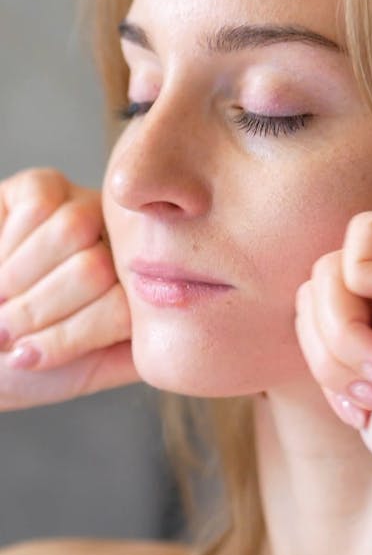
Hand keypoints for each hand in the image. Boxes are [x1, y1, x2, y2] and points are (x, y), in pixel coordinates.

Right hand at [0, 168, 139, 409]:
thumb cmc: (24, 358)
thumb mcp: (84, 369)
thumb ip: (132, 354)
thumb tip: (171, 343)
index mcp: (143, 290)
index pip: (124, 308)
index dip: (68, 335)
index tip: (28, 357)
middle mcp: (125, 244)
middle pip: (95, 267)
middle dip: (38, 308)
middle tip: (6, 328)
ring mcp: (91, 210)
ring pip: (72, 229)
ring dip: (19, 277)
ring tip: (0, 298)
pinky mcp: (47, 186)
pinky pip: (40, 204)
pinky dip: (6, 244)